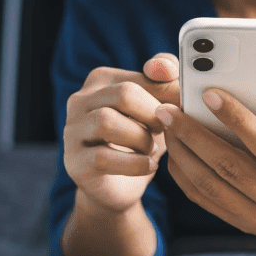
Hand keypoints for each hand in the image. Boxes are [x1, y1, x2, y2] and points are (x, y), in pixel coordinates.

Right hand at [63, 54, 179, 213]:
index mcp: (102, 79)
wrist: (119, 186)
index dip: (171, 93)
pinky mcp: (73, 161)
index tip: (184, 108)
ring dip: (141, 139)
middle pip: (124, 94)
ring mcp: (72, 131)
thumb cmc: (141, 139)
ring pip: (107, 122)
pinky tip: (148, 166)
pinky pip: (102, 158)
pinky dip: (134, 163)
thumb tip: (165, 68)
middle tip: (164, 130)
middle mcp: (80, 100)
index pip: (143, 75)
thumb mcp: (158, 108)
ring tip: (151, 149)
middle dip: (154, 115)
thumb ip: (166, 82)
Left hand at [155, 82, 255, 255]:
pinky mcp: (244, 225)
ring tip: (166, 126)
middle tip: (169, 109)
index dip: (237, 120)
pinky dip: (185, 176)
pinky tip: (175, 152)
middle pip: (229, 167)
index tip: (210, 94)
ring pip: (210, 186)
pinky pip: (206, 201)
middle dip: (194, 135)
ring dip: (183, 154)